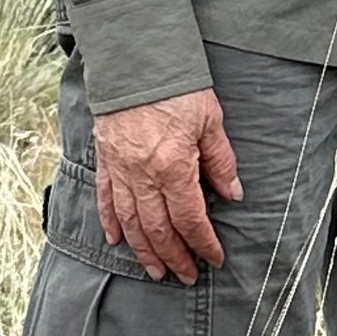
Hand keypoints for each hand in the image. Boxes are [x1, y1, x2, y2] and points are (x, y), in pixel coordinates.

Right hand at [94, 87, 242, 282]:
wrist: (136, 59)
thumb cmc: (177, 86)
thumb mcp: (210, 119)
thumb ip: (220, 160)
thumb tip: (232, 193)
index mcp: (173, 166)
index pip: (190, 218)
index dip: (203, 243)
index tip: (214, 258)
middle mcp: (143, 174)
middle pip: (158, 229)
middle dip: (174, 257)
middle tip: (185, 277)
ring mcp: (119, 168)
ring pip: (130, 222)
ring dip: (144, 251)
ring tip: (155, 270)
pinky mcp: (105, 158)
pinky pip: (105, 198)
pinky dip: (111, 222)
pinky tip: (118, 240)